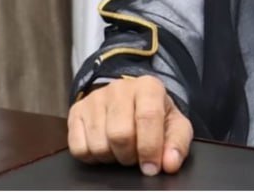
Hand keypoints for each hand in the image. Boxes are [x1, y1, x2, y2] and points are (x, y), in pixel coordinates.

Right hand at [68, 75, 192, 175]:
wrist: (130, 100)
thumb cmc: (154, 115)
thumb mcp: (174, 125)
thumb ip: (177, 144)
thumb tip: (170, 164)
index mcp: (148, 87)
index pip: (147, 117)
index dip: (150, 148)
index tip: (151, 167)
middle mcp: (119, 89)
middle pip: (120, 134)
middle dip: (130, 155)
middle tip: (136, 156)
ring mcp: (94, 100)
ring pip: (98, 144)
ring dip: (112, 157)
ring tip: (121, 150)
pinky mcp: (76, 112)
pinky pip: (79, 148)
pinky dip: (93, 158)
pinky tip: (105, 148)